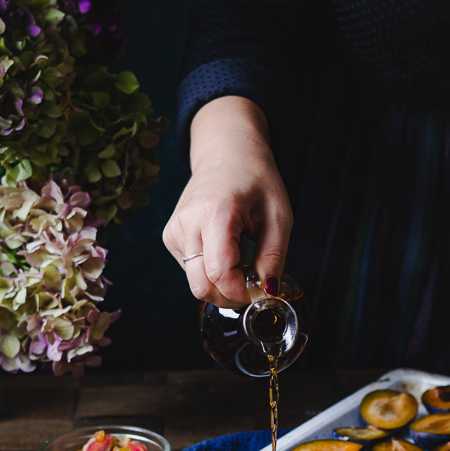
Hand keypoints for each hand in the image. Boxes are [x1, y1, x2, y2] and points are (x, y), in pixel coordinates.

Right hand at [163, 97, 292, 306]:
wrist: (226, 153)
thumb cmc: (256, 180)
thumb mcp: (279, 216)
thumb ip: (273, 257)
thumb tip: (267, 292)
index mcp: (215, 212)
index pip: (219, 273)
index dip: (240, 293)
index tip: (258, 292)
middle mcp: (187, 223)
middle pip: (201, 287)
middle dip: (229, 297)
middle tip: (251, 287)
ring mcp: (174, 231)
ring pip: (196, 283)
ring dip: (221, 283)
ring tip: (241, 255)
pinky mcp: (170, 238)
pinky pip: (191, 271)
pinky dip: (211, 271)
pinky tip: (225, 249)